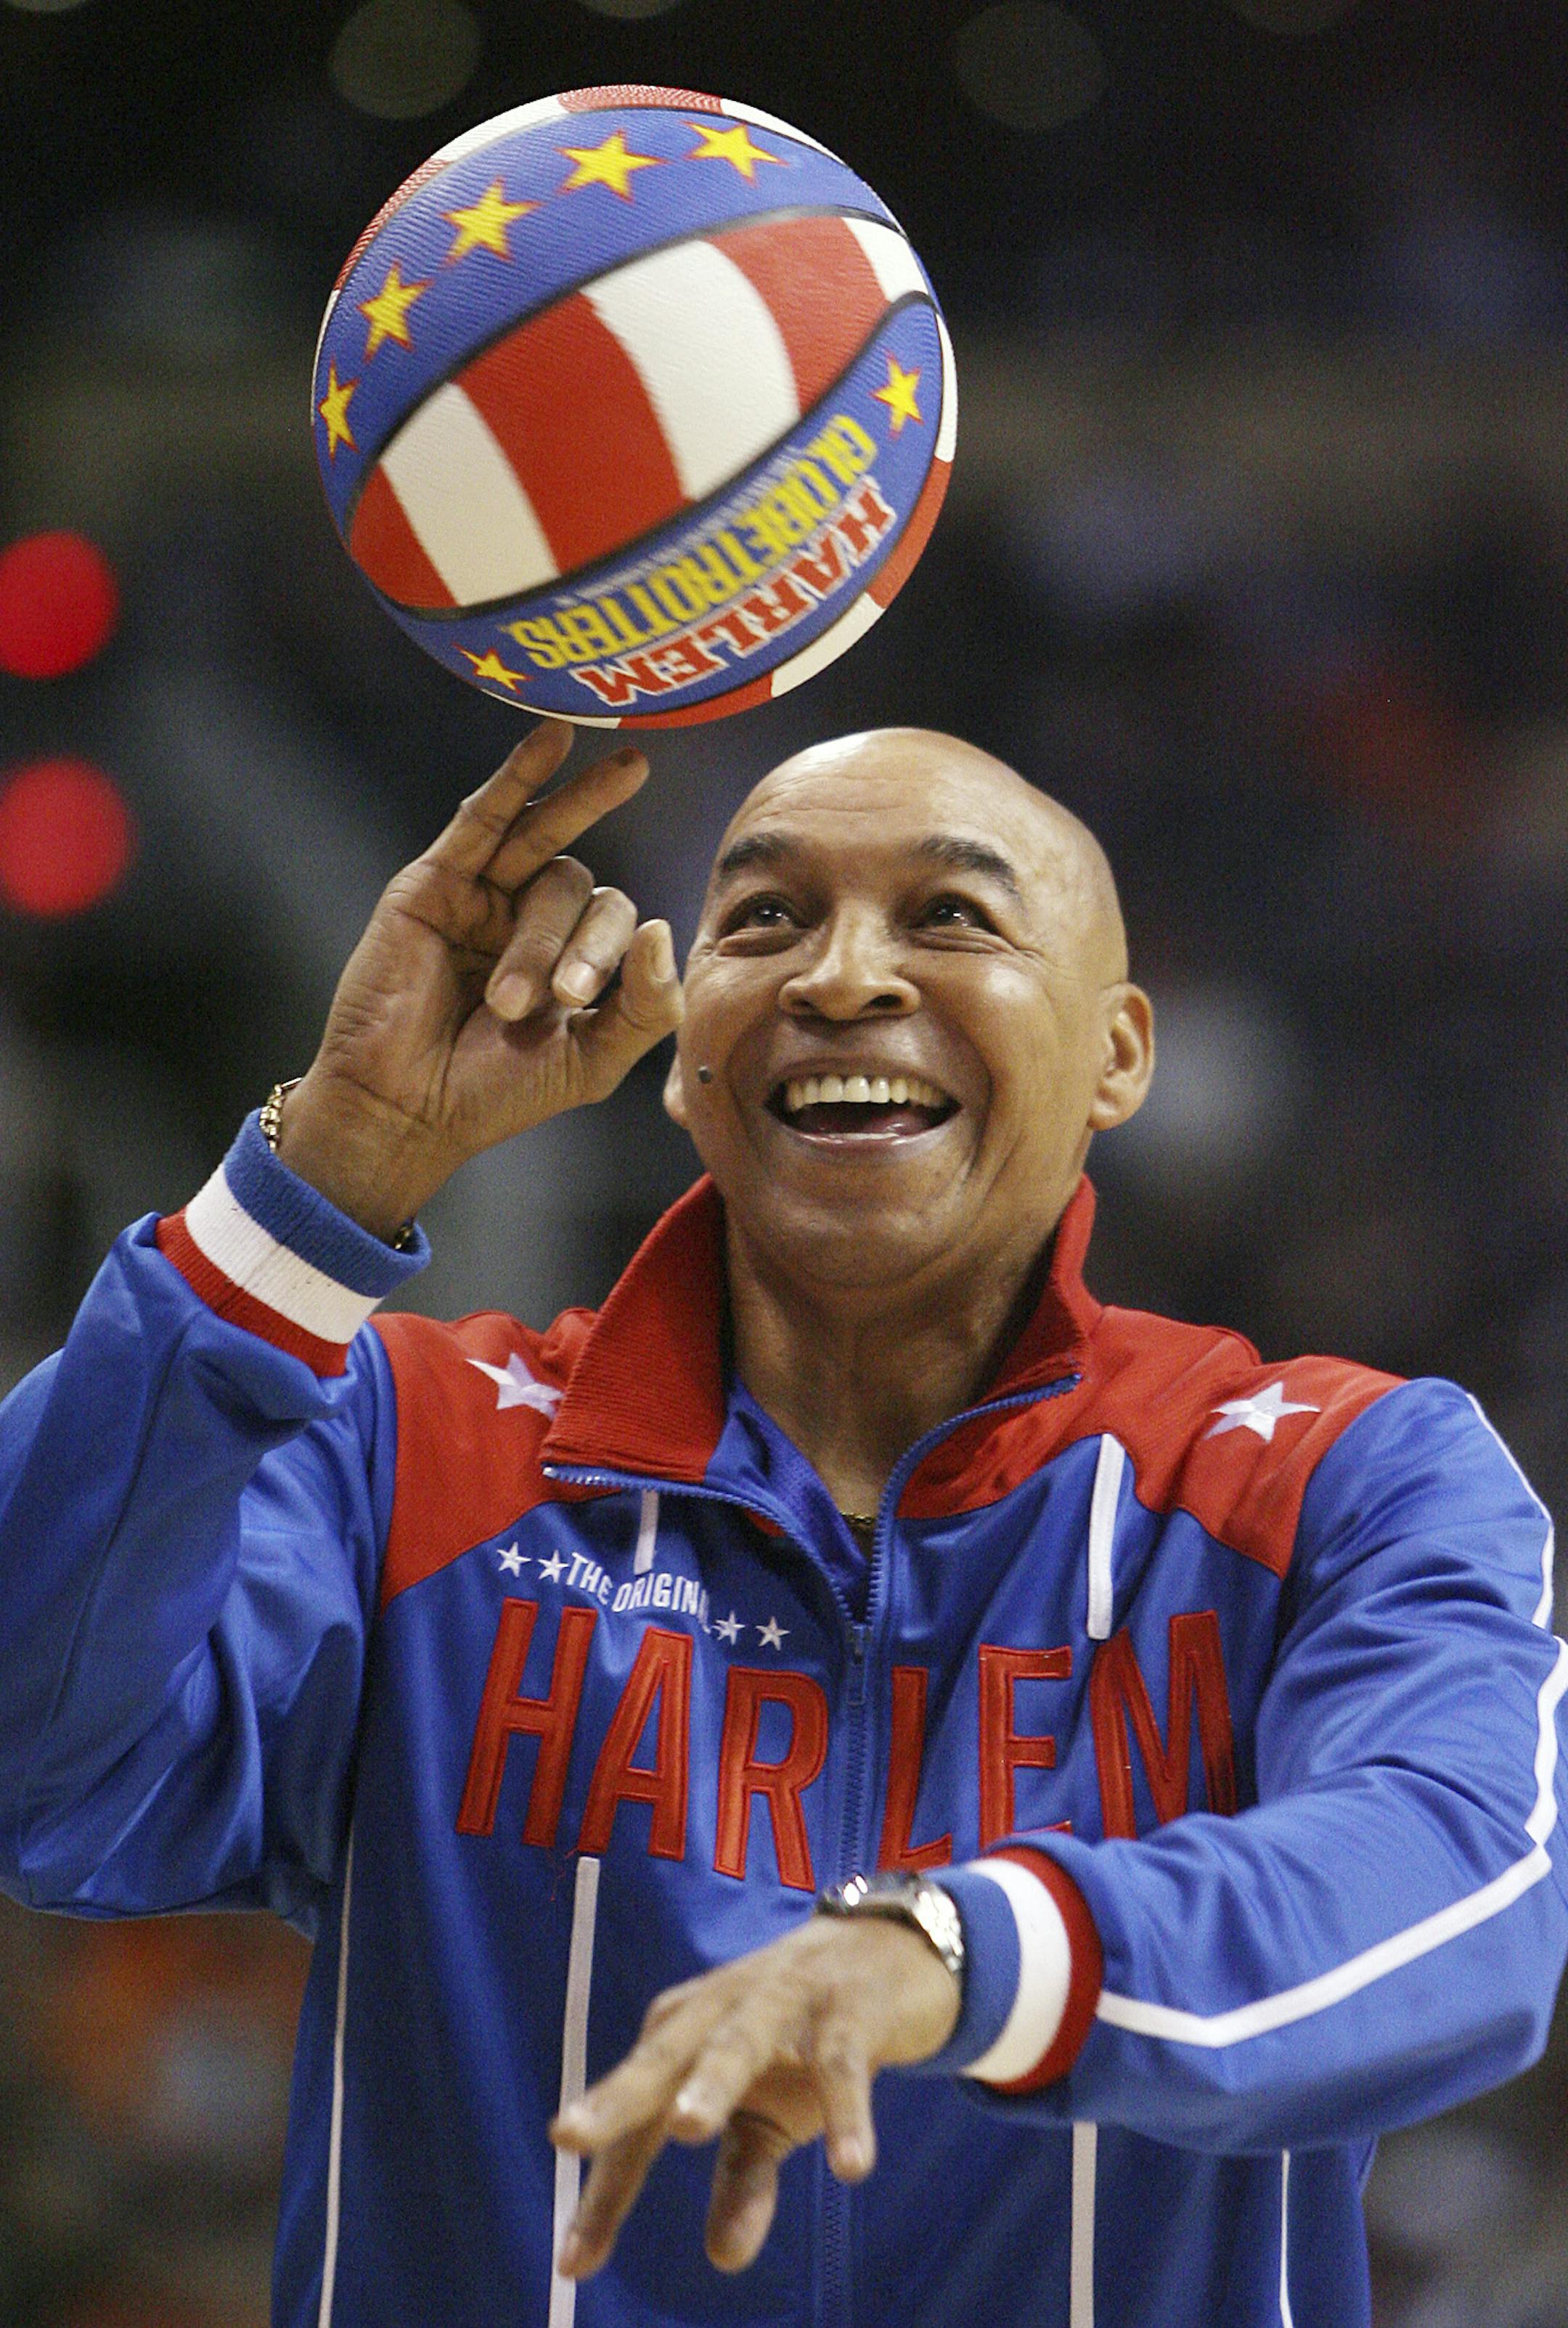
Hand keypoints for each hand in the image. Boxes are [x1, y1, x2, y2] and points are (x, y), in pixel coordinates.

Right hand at [275, 720, 680, 1235]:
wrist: (404, 1108)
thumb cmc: (494, 1094)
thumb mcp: (591, 1061)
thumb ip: (644, 1007)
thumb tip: (661, 928)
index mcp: (571, 961)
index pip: (614, 923)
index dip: (606, 955)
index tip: (570, 1003)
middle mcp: (528, 922)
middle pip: (577, 885)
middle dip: (572, 937)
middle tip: (557, 991)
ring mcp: (481, 897)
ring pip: (540, 844)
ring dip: (586, 803)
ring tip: (630, 771)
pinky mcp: (435, 883)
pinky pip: (484, 817)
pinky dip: (519, 773)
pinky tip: (556, 736)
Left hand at [550, 1915, 959, 2279]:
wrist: (883, 1953)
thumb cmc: (802, 2040)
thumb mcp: (768, 2115)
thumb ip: (742, 2182)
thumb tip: (721, 2258)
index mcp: (684, 2035)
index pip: (637, 2121)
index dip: (606, 2190)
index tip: (573, 2263)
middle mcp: (719, 2010)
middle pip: (663, 2059)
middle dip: (617, 2097)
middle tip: (568, 2137)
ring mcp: (782, 2001)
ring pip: (739, 2042)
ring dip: (711, 2080)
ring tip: (687, 2128)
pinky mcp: (847, 2009)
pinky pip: (840, 2062)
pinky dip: (845, 2109)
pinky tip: (851, 2166)